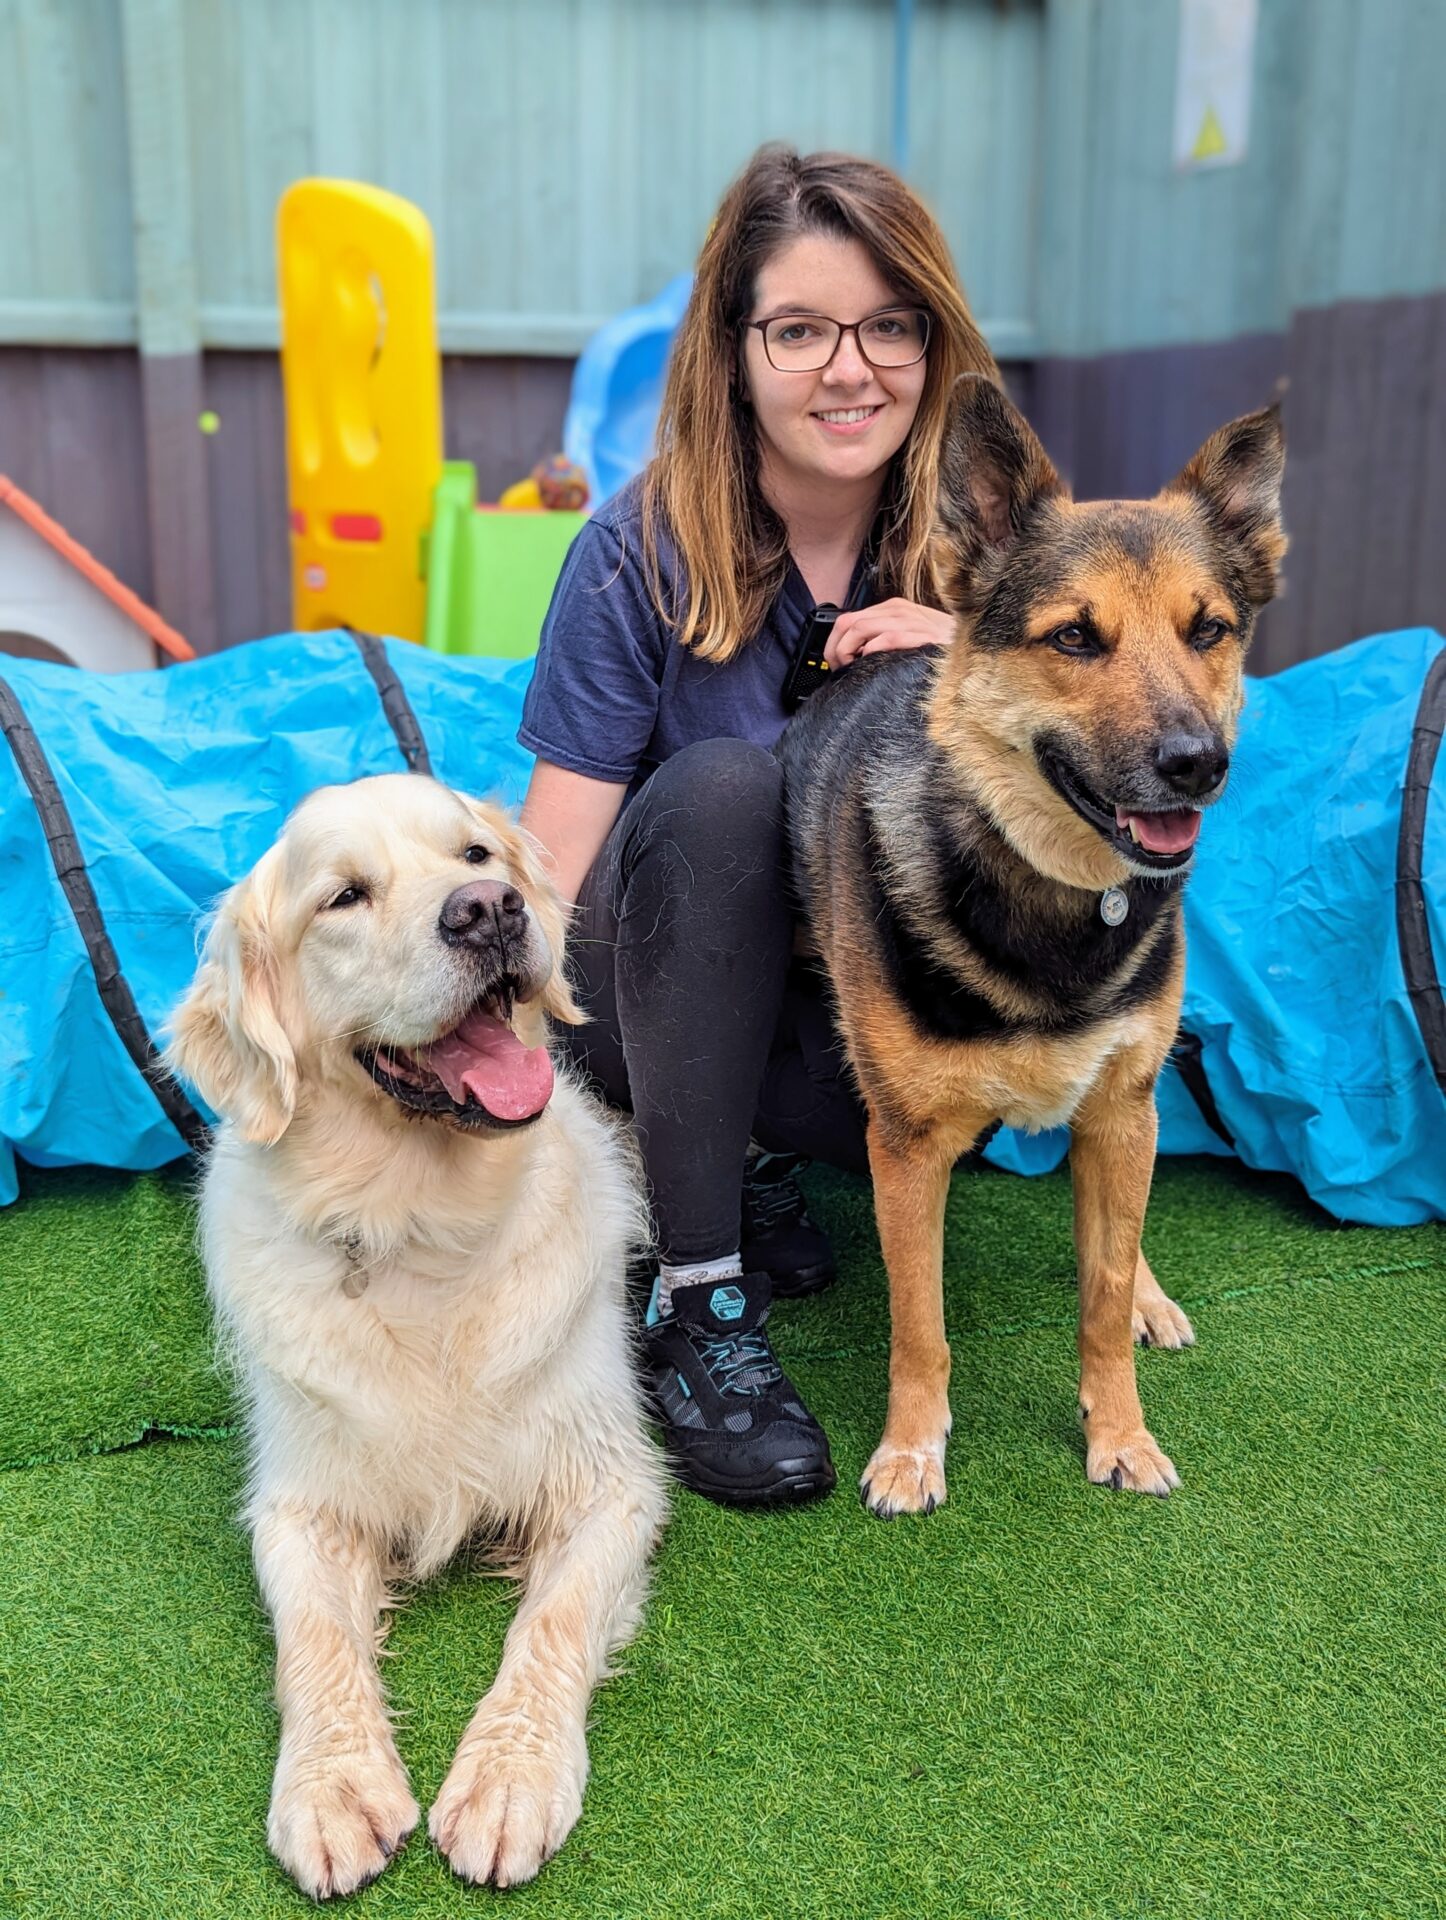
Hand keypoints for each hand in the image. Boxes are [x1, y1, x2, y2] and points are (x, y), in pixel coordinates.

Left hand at [823, 600, 955, 669]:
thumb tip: (853, 656)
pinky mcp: (920, 634)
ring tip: (853, 669)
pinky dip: (870, 652)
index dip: (834, 642)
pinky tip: (871, 664)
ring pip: (860, 628)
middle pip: (848, 623)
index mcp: (893, 609)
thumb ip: (882, 641)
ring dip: (848, 652)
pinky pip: (885, 638)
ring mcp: (910, 620)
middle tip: (840, 669)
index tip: (834, 663)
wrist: (974, 652)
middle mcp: (898, 610)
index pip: (847, 619)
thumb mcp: (908, 639)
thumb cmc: (941, 651)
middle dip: (836, 649)